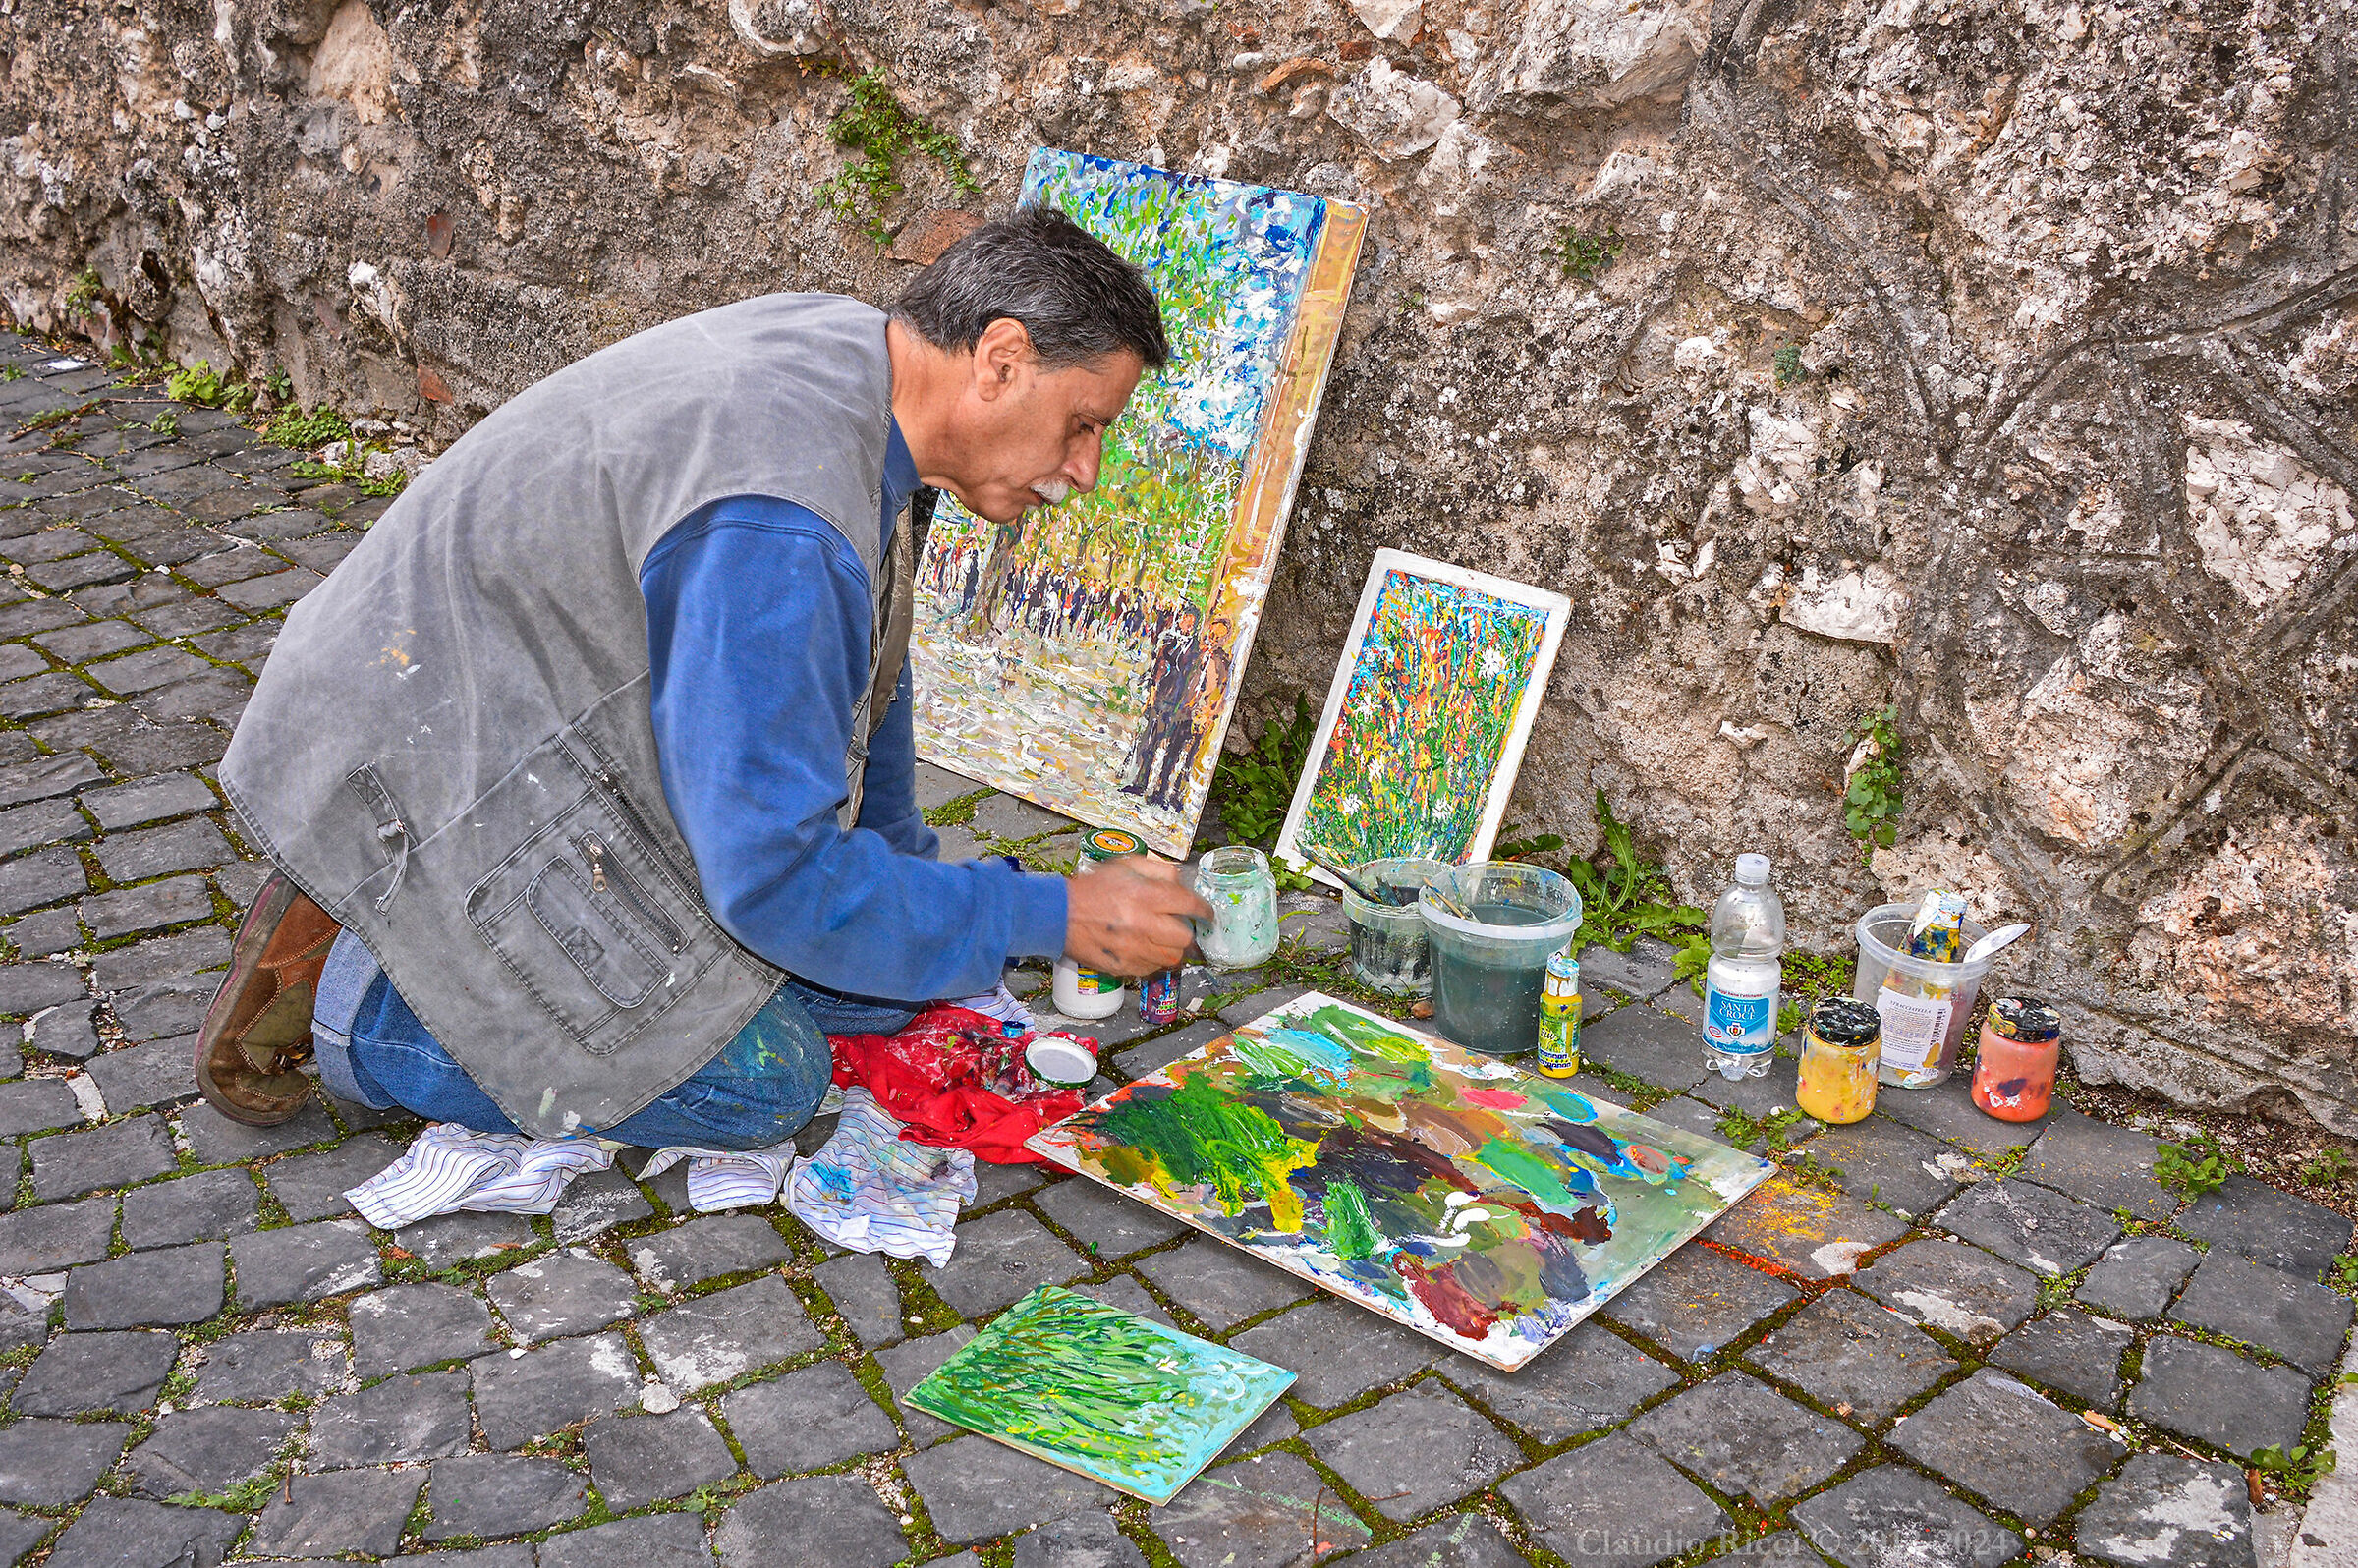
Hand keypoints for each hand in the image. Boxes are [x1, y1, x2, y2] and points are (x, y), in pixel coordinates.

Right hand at [1064, 855, 1209, 975]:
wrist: (1059, 914)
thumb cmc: (1092, 889)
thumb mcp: (1126, 865)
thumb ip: (1159, 871)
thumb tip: (1182, 883)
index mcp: (1145, 895)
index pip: (1189, 905)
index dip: (1203, 910)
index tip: (1207, 914)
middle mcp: (1142, 924)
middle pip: (1184, 937)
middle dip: (1185, 930)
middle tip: (1176, 925)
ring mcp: (1133, 949)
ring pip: (1171, 957)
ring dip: (1171, 948)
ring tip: (1160, 938)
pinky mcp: (1123, 967)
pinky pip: (1151, 969)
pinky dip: (1153, 960)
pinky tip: (1143, 948)